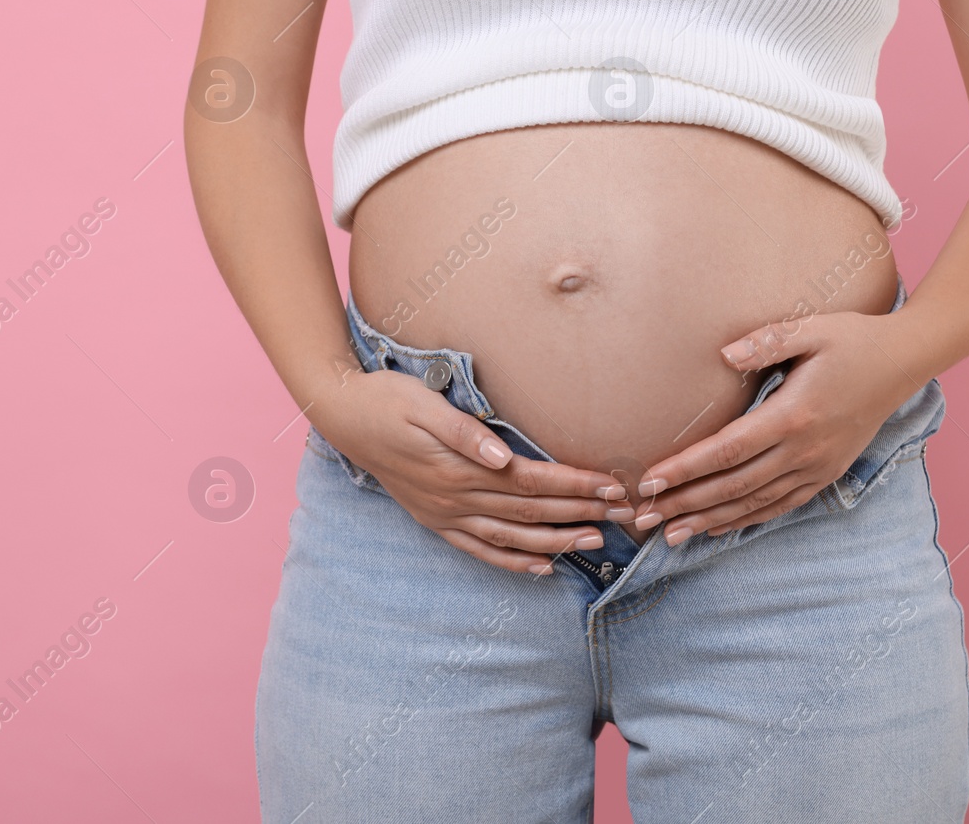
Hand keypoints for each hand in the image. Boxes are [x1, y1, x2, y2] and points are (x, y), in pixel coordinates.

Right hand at [311, 368, 634, 574]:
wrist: (343, 417)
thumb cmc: (387, 400)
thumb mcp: (422, 404)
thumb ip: (464, 433)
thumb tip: (503, 457)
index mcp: (459, 468)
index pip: (532, 479)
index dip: (575, 483)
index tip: (613, 484)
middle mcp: (456, 497)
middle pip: (530, 510)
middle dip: (580, 512)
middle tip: (624, 514)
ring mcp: (445, 514)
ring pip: (511, 536)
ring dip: (555, 541)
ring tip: (595, 543)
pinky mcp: (436, 520)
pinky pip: (480, 549)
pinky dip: (513, 561)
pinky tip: (541, 568)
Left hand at [632, 310, 922, 544]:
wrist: (904, 361)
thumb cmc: (852, 339)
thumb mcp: (811, 329)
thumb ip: (766, 342)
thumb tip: (724, 354)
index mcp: (794, 415)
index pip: (728, 449)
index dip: (686, 469)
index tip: (650, 482)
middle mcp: (805, 450)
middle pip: (734, 485)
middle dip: (685, 503)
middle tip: (644, 517)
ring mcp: (817, 466)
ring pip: (754, 503)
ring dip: (709, 520)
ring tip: (670, 534)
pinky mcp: (826, 473)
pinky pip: (780, 505)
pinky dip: (746, 520)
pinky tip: (716, 528)